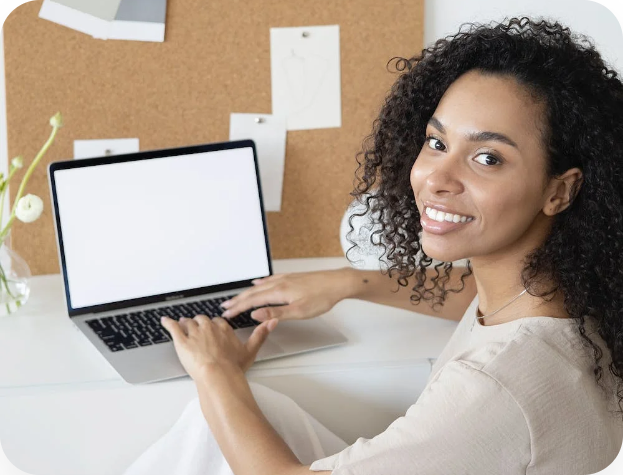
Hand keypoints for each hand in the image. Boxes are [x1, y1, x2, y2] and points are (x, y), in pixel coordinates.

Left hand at [161, 315, 278, 376]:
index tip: (212, 328)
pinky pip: (173, 327)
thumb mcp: (251, 350)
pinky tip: (165, 321)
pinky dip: (168, 323)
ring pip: (188, 323)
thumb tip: (272, 322)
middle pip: (201, 320)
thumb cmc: (233, 367)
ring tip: (183, 324)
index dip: (213, 326)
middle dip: (198, 323)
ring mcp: (194, 333)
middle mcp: (208, 328)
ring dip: (185, 323)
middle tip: (196, 328)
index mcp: (223, 329)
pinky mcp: (181, 341)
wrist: (218, 375)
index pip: (217, 321)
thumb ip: (262, 334)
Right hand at [219, 268, 353, 321]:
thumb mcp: (298, 311)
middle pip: (252, 293)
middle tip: (224, 306)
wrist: (338, 283)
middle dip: (237, 300)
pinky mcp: (291, 278)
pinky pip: (269, 280)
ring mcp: (285, 279)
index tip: (226, 313)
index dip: (238, 308)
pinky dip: (259, 284)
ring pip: (259, 287)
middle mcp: (279, 283)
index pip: (252, 301)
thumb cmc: (322, 298)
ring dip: (246, 293)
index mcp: (279, 292)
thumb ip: (275, 313)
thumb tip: (255, 314)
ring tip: (236, 298)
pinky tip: (258, 283)